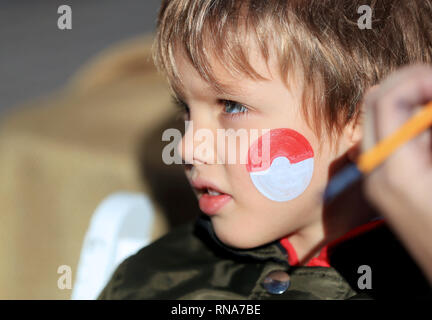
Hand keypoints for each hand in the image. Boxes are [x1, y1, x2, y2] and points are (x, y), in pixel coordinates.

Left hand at [362, 64, 431, 282]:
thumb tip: (429, 102)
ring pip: (383, 119)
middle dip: (413, 86)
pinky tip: (429, 132)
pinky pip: (391, 140)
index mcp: (393, 167)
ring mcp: (377, 178)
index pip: (385, 99)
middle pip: (377, 104)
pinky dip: (413, 126)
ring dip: (413, 104)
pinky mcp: (385, 185)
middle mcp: (375, 170)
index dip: (418, 78)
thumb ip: (431, 127)